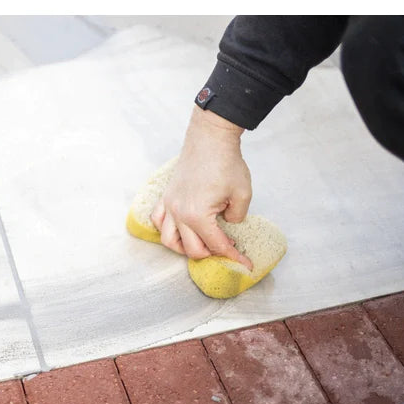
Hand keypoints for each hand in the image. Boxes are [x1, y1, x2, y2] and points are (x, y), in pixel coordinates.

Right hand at [151, 107, 253, 269]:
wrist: (210, 138)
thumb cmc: (226, 163)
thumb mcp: (243, 194)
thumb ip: (237, 218)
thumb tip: (227, 224)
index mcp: (198, 216)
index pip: (217, 245)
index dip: (233, 257)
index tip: (245, 264)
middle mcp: (179, 214)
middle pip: (192, 249)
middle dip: (211, 254)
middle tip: (226, 250)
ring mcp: (170, 205)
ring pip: (169, 240)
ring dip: (184, 248)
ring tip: (199, 245)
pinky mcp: (166, 196)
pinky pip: (158, 220)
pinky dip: (166, 229)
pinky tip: (179, 228)